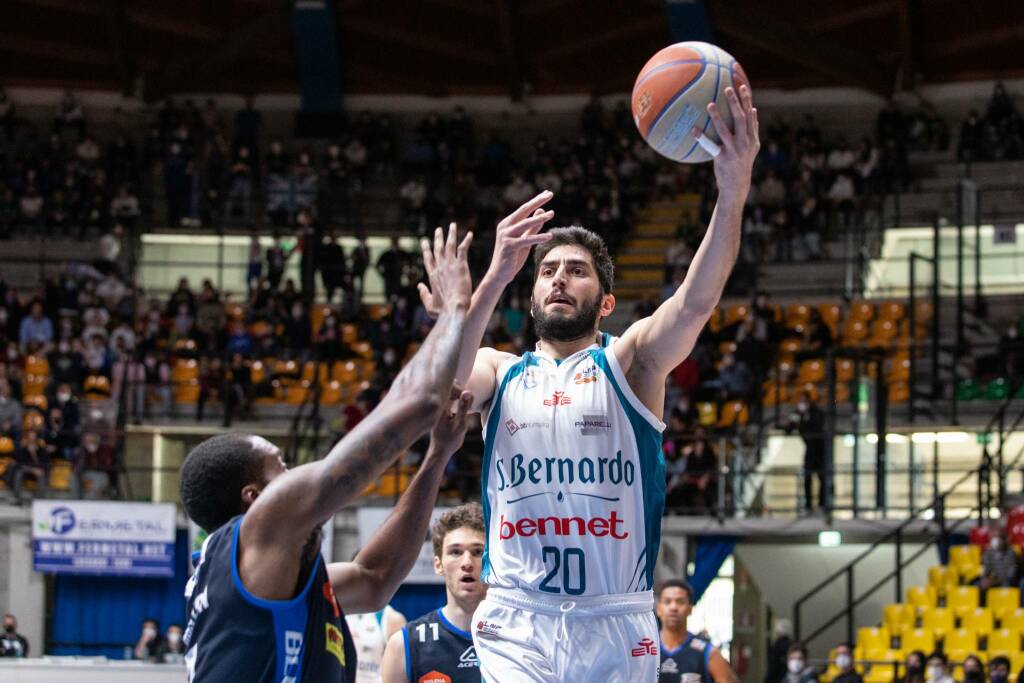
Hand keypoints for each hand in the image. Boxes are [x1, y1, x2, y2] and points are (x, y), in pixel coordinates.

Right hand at [417, 223, 472, 314]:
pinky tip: (470, 234)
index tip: (425, 241)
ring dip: (451, 234)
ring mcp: (450, 265)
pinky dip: (466, 240)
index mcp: (432, 276)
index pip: (428, 259)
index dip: (426, 249)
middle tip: (438, 230)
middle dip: (438, 238)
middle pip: (437, 248)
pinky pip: (463, 249)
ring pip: (449, 245)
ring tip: (452, 225)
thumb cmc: (443, 311)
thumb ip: (424, 294)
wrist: (454, 309)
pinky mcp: (461, 266)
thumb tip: (419, 286)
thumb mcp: (429, 305)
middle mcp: (440, 267)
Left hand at [428, 386, 473, 456]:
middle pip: (448, 385)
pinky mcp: (439, 408)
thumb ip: (464, 408)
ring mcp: (437, 405)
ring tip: (464, 404)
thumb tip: (467, 392)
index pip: (449, 386)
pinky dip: (456, 398)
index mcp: (439, 406)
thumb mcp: (460, 424)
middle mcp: (436, 404)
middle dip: (459, 389)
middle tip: (467, 400)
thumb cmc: (450, 440)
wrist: (440, 450)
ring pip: (448, 390)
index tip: (467, 399)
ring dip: (458, 394)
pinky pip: (448, 395)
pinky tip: (460, 406)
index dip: (460, 389)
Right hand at [488, 191, 555, 284]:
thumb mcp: (525, 240)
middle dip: (537, 201)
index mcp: (507, 223)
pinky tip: (549, 236)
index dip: (536, 200)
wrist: (499, 274)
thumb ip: (533, 227)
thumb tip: (542, 211)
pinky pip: (527, 240)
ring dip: (539, 218)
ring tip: (552, 213)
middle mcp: (505, 227)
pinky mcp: (509, 246)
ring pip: (525, 223)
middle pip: (523, 210)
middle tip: (550, 194)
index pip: (524, 209)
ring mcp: (506, 236)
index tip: (547, 193)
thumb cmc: (512, 257)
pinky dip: (538, 237)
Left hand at [693, 84, 759, 199]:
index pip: (750, 114)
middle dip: (735, 102)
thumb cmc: (742, 163)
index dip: (746, 100)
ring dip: (718, 116)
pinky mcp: (723, 158)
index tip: (742, 86)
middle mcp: (745, 142)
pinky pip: (711, 146)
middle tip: (727, 89)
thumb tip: (754, 111)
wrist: (737, 185)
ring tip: (710, 105)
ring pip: (725, 130)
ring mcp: (734, 150)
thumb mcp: (752, 147)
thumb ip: (753, 129)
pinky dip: (702, 137)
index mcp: (752, 137)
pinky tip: (694, 130)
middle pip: (741, 118)